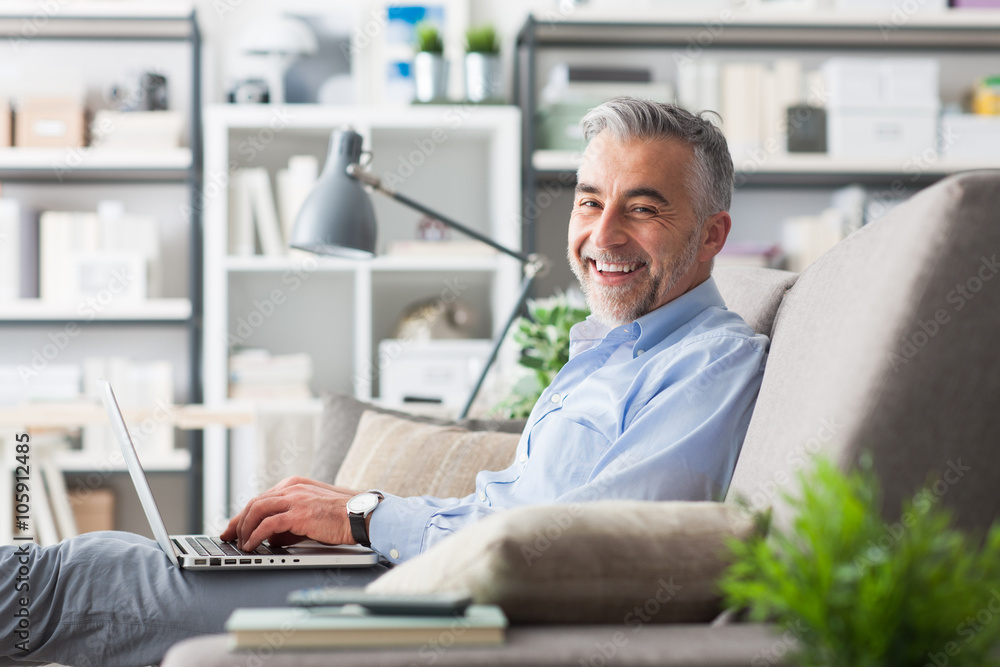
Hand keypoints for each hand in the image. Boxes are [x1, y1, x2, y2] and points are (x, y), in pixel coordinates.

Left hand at [220, 476, 361, 550]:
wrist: (362, 516)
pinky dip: (255, 535)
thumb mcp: (310, 515)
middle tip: (228, 537)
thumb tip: (270, 539)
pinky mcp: (298, 513)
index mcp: (294, 484)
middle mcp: (292, 487)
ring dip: (244, 529)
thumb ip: (289, 522)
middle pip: (254, 502)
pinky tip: (251, 546)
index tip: (234, 527)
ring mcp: (295, 498)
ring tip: (240, 544)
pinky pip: (267, 524)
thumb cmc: (341, 517)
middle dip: (238, 521)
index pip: (261, 498)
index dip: (244, 514)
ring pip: (256, 510)